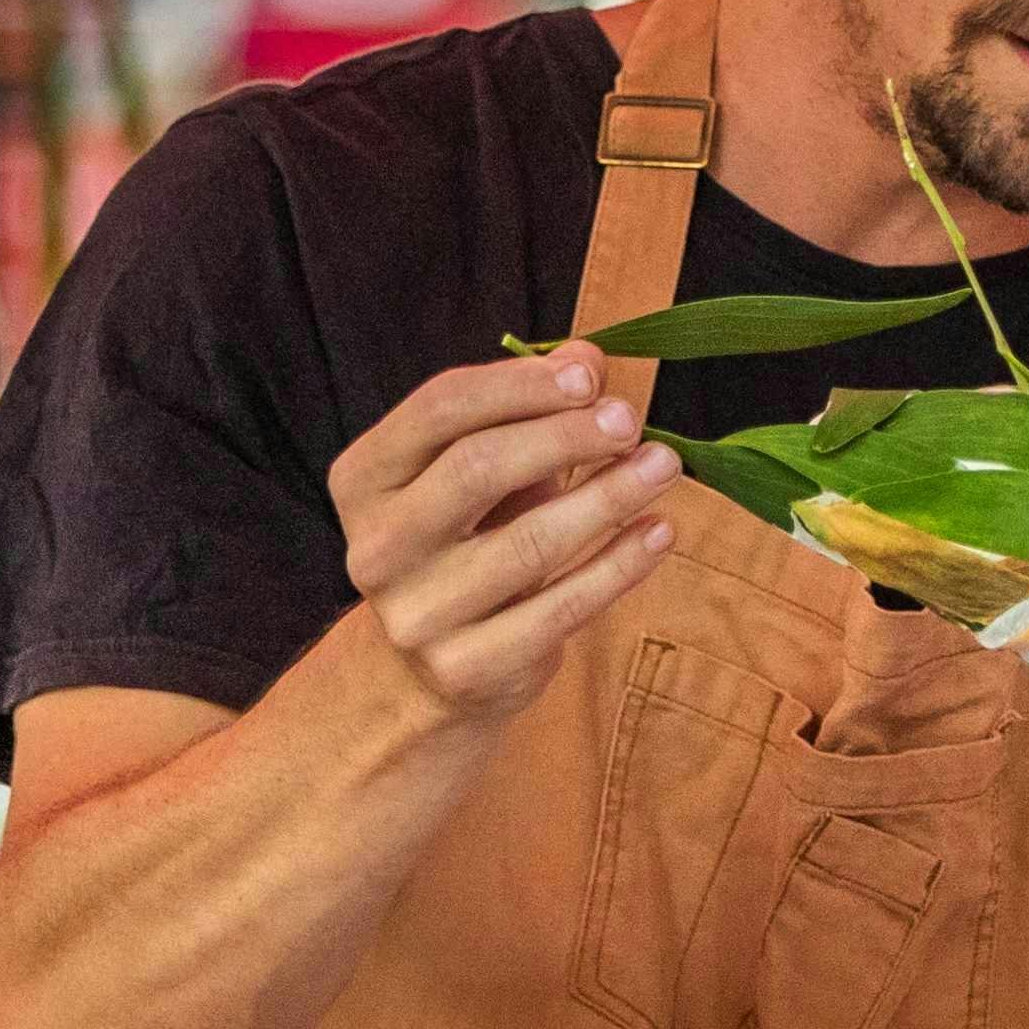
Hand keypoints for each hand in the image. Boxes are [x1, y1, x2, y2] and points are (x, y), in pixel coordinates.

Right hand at [331, 350, 680, 722]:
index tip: (588, 376)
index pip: (440, 409)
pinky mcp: (466, 668)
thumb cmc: (467, 542)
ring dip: (608, 496)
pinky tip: (659, 531)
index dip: (518, 385)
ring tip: (663, 466)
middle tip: (629, 420)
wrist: (433, 669)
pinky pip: (560, 608)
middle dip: (564, 435)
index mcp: (365, 479)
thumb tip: (586, 359)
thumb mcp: (483, 470)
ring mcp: (417, 615)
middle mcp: (376, 547)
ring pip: (529, 542)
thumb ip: (527, 412)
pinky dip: (618, 565)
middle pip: (477, 467)